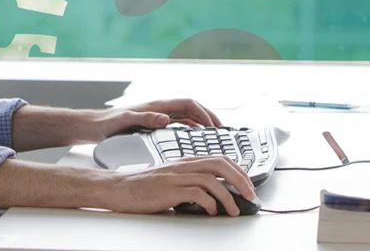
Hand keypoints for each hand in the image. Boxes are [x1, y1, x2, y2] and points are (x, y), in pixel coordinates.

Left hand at [93, 98, 221, 141]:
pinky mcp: (154, 123)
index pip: (188, 104)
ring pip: (186, 116)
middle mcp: (160, 109)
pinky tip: (194, 138)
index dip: (204, 112)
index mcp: (157, 106)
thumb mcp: (126, 121)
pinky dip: (190, 128)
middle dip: (208, 117)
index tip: (215, 125)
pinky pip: (178, 123)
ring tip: (213, 134)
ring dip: (201, 122)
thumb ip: (145, 119)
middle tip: (221, 130)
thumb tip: (166, 119)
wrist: (95, 127)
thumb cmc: (108, 124)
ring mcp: (158, 115)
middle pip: (191, 109)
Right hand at [100, 156, 255, 216]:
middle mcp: (183, 165)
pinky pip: (197, 194)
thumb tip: (213, 194)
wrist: (120, 188)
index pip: (219, 158)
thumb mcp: (171, 179)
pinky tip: (211, 211)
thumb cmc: (144, 186)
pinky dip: (209, 203)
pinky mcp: (170, 190)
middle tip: (249, 194)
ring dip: (228, 196)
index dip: (237, 170)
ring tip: (233, 209)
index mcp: (185, 161)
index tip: (247, 183)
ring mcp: (176, 176)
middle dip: (240, 179)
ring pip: (212, 180)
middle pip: (220, 164)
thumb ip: (190, 181)